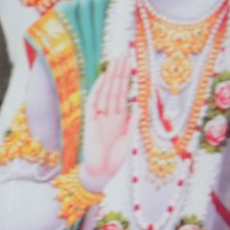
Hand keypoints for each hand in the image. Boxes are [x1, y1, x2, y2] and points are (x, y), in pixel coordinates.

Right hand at [79, 48, 137, 190]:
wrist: (102, 173)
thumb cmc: (116, 160)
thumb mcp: (130, 139)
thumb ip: (133, 122)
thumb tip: (139, 106)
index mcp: (120, 119)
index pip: (123, 94)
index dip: (126, 80)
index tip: (130, 64)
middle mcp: (109, 115)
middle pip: (114, 90)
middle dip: (119, 73)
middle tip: (124, 56)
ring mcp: (99, 117)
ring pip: (106, 93)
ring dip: (111, 77)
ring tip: (116, 62)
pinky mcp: (90, 122)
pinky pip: (93, 102)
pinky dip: (98, 91)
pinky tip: (103, 79)